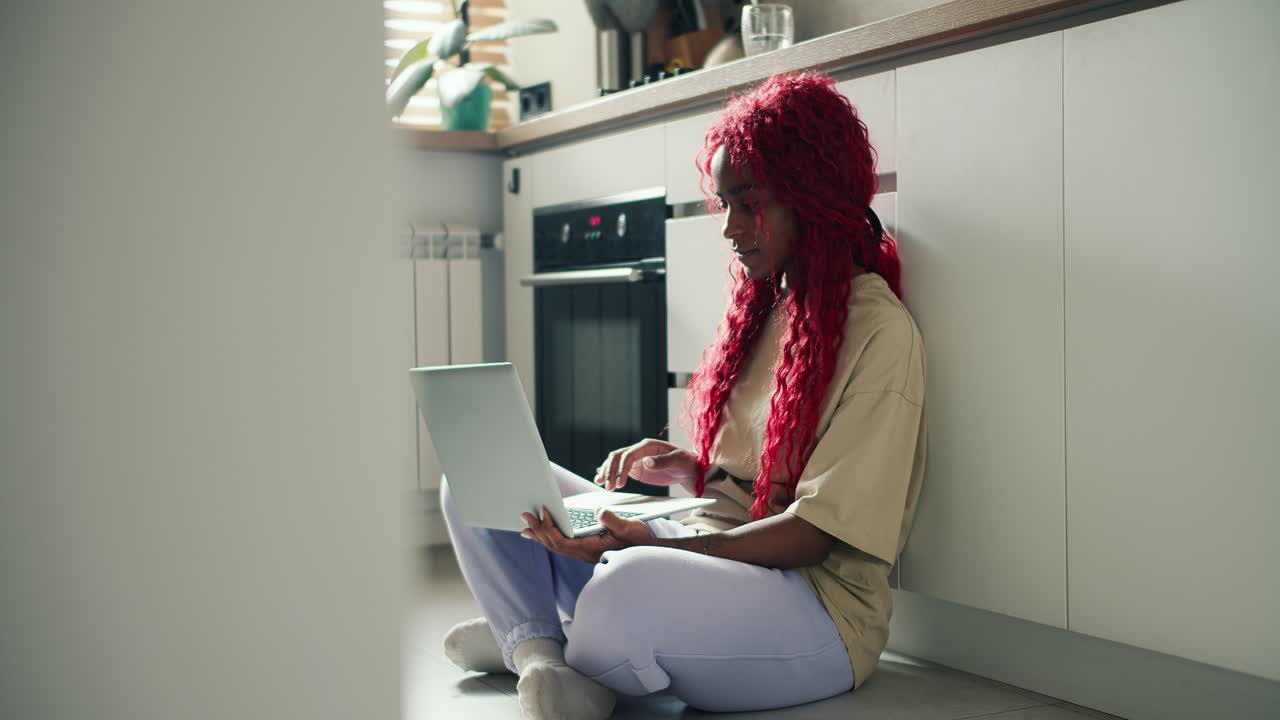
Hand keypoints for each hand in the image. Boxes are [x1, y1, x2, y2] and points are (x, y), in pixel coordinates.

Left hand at [521, 507, 654, 562]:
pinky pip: (564, 545)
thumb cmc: (640, 542)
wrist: (649, 554)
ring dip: (541, 535)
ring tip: (527, 526)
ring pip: (556, 546)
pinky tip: (546, 532)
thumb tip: (598, 512)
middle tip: (524, 516)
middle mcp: (583, 553)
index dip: (548, 528)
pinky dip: (551, 537)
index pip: (561, 541)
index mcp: (590, 549)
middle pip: (554, 544)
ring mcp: (584, 553)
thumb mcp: (629, 528)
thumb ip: (613, 521)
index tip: (542, 512)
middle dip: (538, 530)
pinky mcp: (586, 550)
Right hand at [594, 438, 699, 491]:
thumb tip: (646, 461)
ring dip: (607, 472)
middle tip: (608, 487)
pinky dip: (610, 472)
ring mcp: (637, 459)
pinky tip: (600, 477)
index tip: (620, 483)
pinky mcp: (637, 469)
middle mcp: (640, 450)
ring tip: (601, 484)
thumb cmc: (687, 463)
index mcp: (648, 446)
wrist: (691, 471)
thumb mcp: (679, 461)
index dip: (622, 469)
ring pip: (616, 461)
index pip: (629, 455)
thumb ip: (663, 461)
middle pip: (618, 456)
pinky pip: (620, 468)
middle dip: (611, 471)